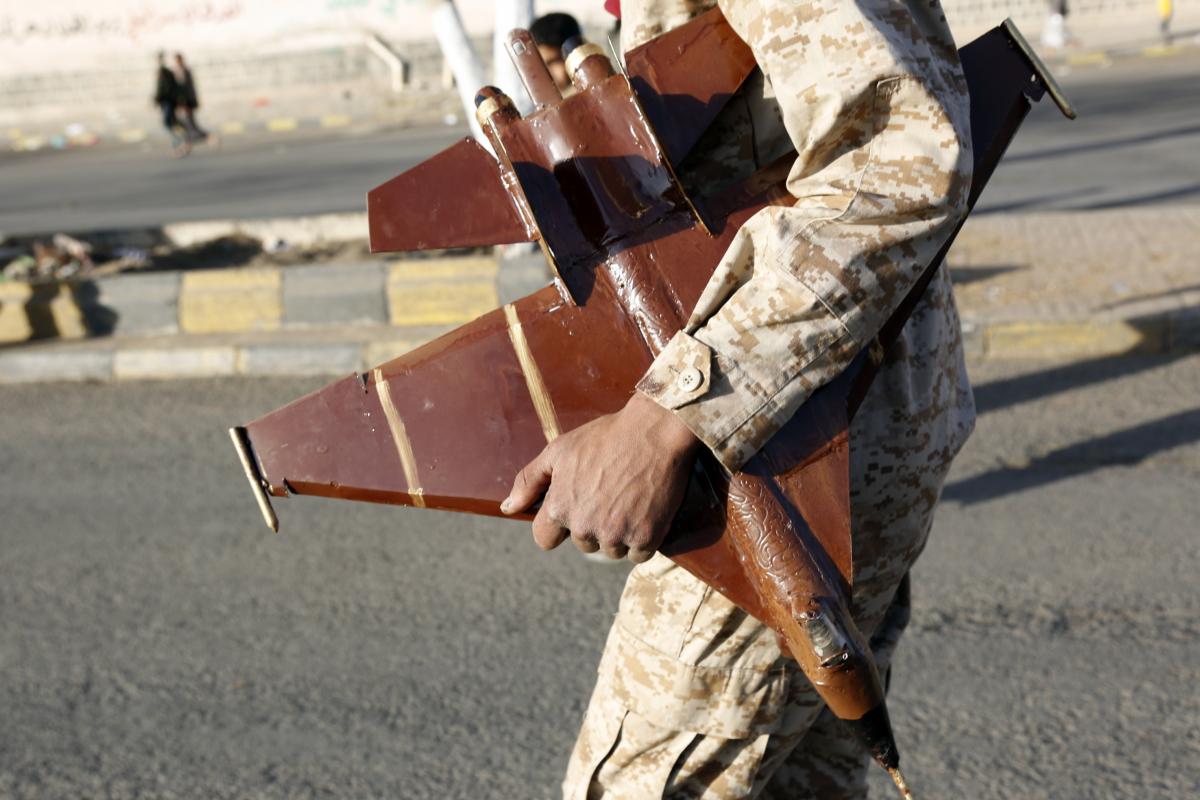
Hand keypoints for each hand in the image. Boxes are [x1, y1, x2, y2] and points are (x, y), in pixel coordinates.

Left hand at [501, 392, 700, 561]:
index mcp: (559, 508)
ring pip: (612, 550)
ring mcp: (616, 535)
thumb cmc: (605, 437)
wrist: (655, 431)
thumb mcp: (559, 450)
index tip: (574, 509)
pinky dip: (643, 538)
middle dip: (593, 524)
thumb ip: (528, 481)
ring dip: (619, 533)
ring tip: (629, 498)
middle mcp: (585, 527)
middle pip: (583, 543)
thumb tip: (508, 508)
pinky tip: (645, 509)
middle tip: (609, 492)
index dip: (557, 525)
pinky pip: (639, 554)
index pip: (545, 539)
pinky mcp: (646, 538)